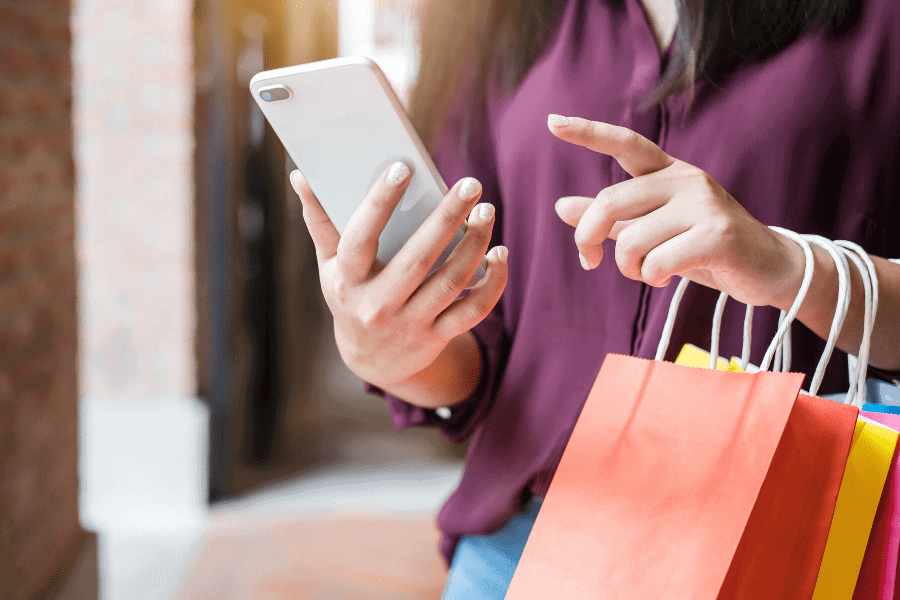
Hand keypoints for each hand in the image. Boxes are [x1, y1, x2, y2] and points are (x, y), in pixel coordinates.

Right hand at [289, 162, 507, 389]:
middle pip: (418, 259)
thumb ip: (320, 221)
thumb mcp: (330, 265)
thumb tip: (300, 174)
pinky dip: (492, 283)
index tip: (402, 167)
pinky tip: (500, 253)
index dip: (379, 203)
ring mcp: (410, 324)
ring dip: (474, 245)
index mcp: (347, 281)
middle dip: (447, 219)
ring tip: (487, 210)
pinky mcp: (438, 336)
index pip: (361, 238)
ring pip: (450, 282)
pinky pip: (473, 310)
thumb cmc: (351, 295)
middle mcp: (378, 305)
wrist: (373, 361)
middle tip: (471, 184)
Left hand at [547, 114, 803, 309]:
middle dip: (587, 238)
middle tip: (590, 261)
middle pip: (609, 202)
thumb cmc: (705, 249)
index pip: (625, 143)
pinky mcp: (718, 235)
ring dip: (627, 268)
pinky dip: (651, 278)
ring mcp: (704, 205)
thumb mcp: (653, 230)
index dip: (588, 132)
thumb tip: (560, 206)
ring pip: (631, 241)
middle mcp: (685, 180)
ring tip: (647, 273)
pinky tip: (666, 279)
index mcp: (668, 172)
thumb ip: (610, 219)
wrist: (768, 269)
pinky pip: (657, 262)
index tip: (552, 121)